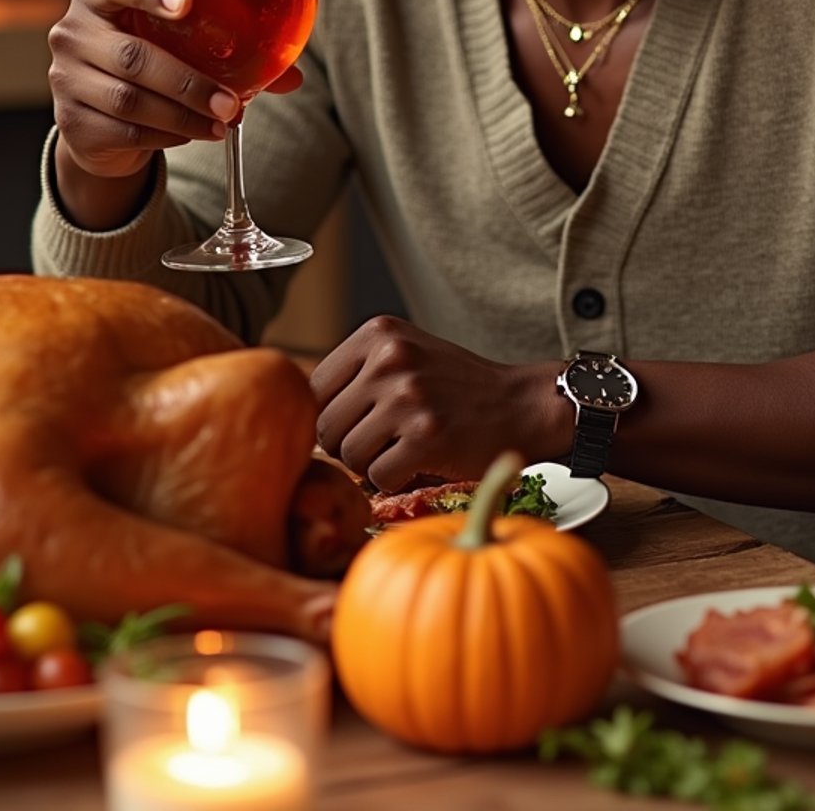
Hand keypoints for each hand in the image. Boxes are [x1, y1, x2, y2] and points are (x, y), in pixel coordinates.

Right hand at [47, 0, 302, 226]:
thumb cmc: (152, 59)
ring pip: (131, 100)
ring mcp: (66, 79)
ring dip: (185, 116)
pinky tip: (194, 135)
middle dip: (190, 82)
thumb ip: (234, 50)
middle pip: (133, 56)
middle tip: (232, 102)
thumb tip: (294, 76)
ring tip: (223, 124)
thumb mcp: (180, 43)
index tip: (187, 2)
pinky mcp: (72, 123)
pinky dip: (167, 136)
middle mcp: (74, 31)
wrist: (100, 116)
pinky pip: (126, 132)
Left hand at [310, 316, 568, 490]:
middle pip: (325, 425)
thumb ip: (354, 374)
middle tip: (385, 441)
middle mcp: (390, 358)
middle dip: (349, 445)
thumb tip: (294, 413)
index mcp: (378, 333)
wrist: (521, 405)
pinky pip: (379, 478)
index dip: (332, 415)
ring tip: (406, 447)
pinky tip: (423, 461)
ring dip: (373, 465)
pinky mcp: (427, 436)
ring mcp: (408, 396)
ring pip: (348, 455)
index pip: (313, 388)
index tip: (361, 422)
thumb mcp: (404, 355)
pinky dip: (397, 480)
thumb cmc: (456, 387)